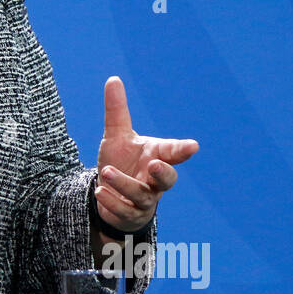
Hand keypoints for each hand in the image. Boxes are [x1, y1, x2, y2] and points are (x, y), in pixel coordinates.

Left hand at [94, 76, 198, 233]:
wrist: (109, 191)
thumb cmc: (121, 161)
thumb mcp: (116, 135)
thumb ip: (117, 111)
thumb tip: (113, 79)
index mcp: (156, 156)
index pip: (173, 152)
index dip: (182, 149)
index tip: (192, 146)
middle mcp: (154, 179)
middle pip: (168, 180)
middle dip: (164, 173)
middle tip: (154, 164)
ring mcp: (144, 199)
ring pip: (141, 196)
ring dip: (124, 184)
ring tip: (106, 172)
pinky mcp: (130, 214)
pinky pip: (124, 211)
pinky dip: (112, 202)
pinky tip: (100, 192)